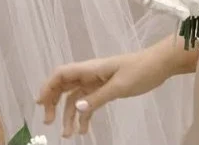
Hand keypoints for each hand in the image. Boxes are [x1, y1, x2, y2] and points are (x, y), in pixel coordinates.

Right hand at [38, 42, 177, 137]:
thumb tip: (76, 108)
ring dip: (69, 115)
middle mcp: (91, 74)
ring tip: (68, 135)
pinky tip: (84, 130)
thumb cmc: (140, 70)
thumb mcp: (119, 86)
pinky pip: (89, 103)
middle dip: (53, 102)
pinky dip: (84, 116)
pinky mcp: (106, 89)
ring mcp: (98, 82)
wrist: (159, 64)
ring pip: (76, 97)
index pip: (62, 74)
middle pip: (64, 86)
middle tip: (49, 122)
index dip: (48, 86)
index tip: (39, 104)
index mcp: (91, 68)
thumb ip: (98, 97)